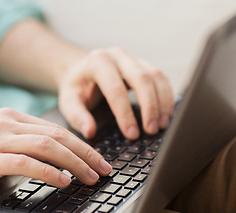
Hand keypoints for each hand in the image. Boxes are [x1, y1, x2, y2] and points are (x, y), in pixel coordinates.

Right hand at [0, 108, 111, 195]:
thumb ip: (20, 139)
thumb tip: (51, 153)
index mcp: (11, 116)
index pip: (56, 128)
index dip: (81, 144)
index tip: (97, 157)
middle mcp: (8, 123)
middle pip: (58, 135)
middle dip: (86, 153)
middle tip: (103, 168)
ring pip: (48, 147)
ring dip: (74, 163)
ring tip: (90, 177)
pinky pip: (27, 163)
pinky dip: (49, 172)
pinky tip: (63, 181)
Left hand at [58, 47, 173, 139]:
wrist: (81, 71)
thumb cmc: (77, 88)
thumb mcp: (68, 102)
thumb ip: (77, 116)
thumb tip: (90, 132)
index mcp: (97, 62)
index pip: (115, 88)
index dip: (125, 113)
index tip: (131, 134)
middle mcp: (117, 55)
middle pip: (141, 78)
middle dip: (149, 106)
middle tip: (151, 131)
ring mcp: (133, 58)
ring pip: (155, 76)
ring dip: (162, 102)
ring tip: (162, 125)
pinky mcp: (144, 64)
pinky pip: (161, 78)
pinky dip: (167, 97)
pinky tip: (166, 114)